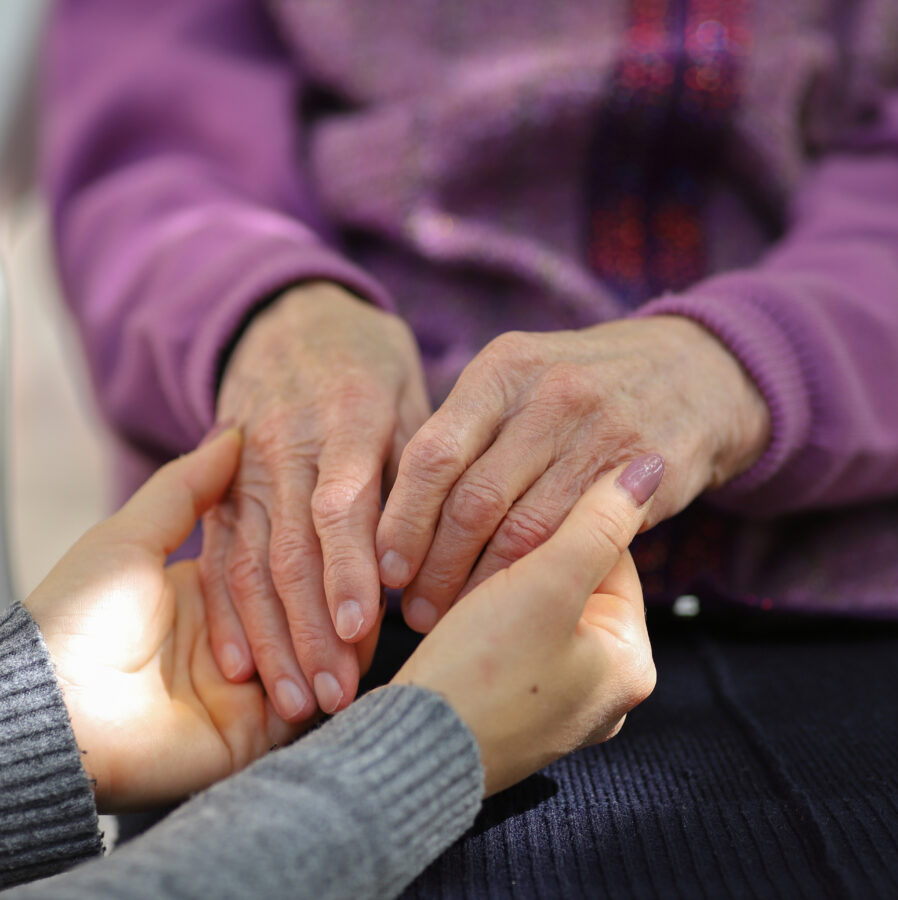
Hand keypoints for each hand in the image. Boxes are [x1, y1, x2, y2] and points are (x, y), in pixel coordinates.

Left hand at [26, 431, 371, 811]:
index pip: (277, 567)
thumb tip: (232, 434)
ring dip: (341, 645)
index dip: (313, 552)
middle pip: (301, 615)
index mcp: (207, 595)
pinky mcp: (250, 735)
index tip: (350, 530)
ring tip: (370, 624)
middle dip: (337, 602)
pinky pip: (304, 710)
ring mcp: (245, 692)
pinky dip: (328, 686)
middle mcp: (233, 642)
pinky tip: (353, 663)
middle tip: (373, 578)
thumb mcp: (133, 535)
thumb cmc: (82, 611)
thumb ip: (186, 488)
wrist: (54, 702)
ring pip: (312, 660)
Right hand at [203, 282, 429, 717]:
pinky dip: (226, 613)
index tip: (365, 631)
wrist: (289, 319)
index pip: (343, 504)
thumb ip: (418, 468)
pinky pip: (218, 556)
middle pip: (292, 548)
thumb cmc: (368, 364)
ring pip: (250, 563)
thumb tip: (436, 553)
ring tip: (294, 702)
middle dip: (312, 629)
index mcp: (345, 418)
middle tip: (336, 697)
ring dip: (271, 638)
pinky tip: (239, 665)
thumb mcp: (406, 393)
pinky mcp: (219, 488)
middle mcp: (286, 447)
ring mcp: (244, 469)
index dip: (350, 569)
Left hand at [377, 316, 769, 631]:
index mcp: (503, 369)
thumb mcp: (521, 380)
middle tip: (414, 606)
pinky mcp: (643, 476)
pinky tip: (513, 602)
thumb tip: (396, 511)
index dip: (402, 520)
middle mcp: (549, 395)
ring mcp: (600, 434)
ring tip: (452, 614)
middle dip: (434, 566)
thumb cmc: (582, 388)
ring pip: (521, 532)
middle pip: (471, 500)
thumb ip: (466, 431)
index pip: (432, 455)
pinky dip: (536, 580)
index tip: (385, 567)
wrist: (696, 373)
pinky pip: (576, 542)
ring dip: (479, 585)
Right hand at [392, 456, 661, 795]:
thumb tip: (650, 468)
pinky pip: (514, 644)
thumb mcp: (546, 585)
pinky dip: (488, 621)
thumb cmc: (482, 672)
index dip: (565, 523)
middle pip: (577, 587)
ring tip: (464, 580)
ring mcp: (559, 705)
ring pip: (539, 613)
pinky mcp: (515, 712)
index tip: (520, 507)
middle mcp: (604, 691)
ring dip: (504, 586)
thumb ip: (598, 522)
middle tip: (485, 544)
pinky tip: (457, 614)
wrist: (410, 752)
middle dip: (531, 559)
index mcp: (631, 663)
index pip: (613, 560)